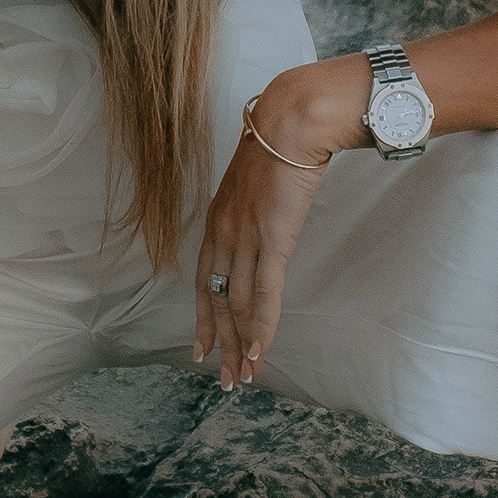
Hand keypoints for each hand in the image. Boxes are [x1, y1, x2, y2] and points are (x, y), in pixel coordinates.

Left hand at [193, 69, 348, 384]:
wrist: (295, 118)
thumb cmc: (286, 141)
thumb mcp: (263, 181)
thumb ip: (260, 208)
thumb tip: (271, 222)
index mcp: (219, 219)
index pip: (204, 279)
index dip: (204, 317)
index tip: (203, 348)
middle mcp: (224, 232)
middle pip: (217, 300)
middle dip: (222, 343)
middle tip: (226, 378)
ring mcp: (245, 237)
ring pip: (237, 304)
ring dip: (242, 343)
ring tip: (245, 375)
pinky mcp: (271, 238)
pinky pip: (262, 293)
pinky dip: (260, 325)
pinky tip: (260, 350)